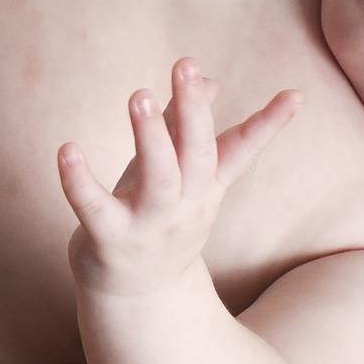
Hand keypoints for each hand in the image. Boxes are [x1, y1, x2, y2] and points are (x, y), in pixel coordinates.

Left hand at [59, 60, 300, 297]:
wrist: (137, 298)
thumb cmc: (154, 220)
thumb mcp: (176, 175)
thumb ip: (186, 127)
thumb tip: (207, 79)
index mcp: (205, 186)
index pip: (243, 150)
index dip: (269, 124)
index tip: (296, 94)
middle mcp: (185, 205)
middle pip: (197, 154)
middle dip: (193, 110)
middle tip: (186, 65)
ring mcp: (150, 225)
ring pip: (158, 178)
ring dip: (150, 135)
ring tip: (140, 95)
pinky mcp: (110, 240)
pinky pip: (95, 208)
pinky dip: (79, 180)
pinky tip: (67, 150)